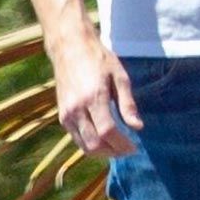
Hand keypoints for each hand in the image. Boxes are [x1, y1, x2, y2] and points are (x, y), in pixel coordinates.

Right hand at [50, 29, 141, 157]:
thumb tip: (137, 127)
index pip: (108, 132)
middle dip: (113, 152)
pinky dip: (90, 144)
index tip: (134, 147)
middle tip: (127, 150)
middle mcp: (77, 108)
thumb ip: (128, 104)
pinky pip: (76, 138)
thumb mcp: (120, 77)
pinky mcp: (62, 115)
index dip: (122, 144)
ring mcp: (67, 113)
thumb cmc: (99, 59)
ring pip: (83, 145)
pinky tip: (103, 139)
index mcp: (94, 97)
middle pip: (94, 144)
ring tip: (117, 148)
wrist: (70, 47)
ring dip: (102, 152)